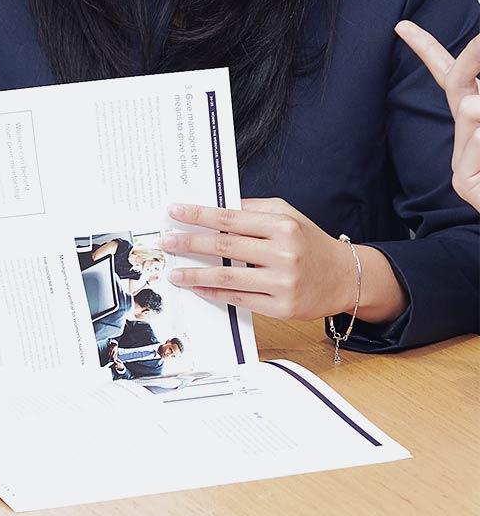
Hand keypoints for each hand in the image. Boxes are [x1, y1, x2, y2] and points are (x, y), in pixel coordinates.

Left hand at [162, 199, 359, 319]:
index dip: (199, 215)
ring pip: (228, 277)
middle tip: (166, 241)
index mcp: (282, 226)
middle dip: (190, 243)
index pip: (230, 218)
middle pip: (224, 246)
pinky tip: (197, 288)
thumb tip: (214, 208)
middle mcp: (283, 253)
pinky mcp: (283, 307)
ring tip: (174, 271)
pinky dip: (215, 293)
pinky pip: (240, 299)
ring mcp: (283, 283)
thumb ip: (252, 209)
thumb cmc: (310, 242)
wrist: (347, 277)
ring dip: (195, 275)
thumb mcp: (287, 215)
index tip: (175, 212)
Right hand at [396, 21, 479, 210]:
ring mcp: (461, 166)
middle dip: (471, 59)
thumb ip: (478, 114)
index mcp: (474, 124)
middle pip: (459, 87)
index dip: (427, 50)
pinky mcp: (462, 185)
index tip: (403, 27)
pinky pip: (477, 144)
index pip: (449, 79)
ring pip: (472, 116)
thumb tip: (468, 104)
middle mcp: (465, 140)